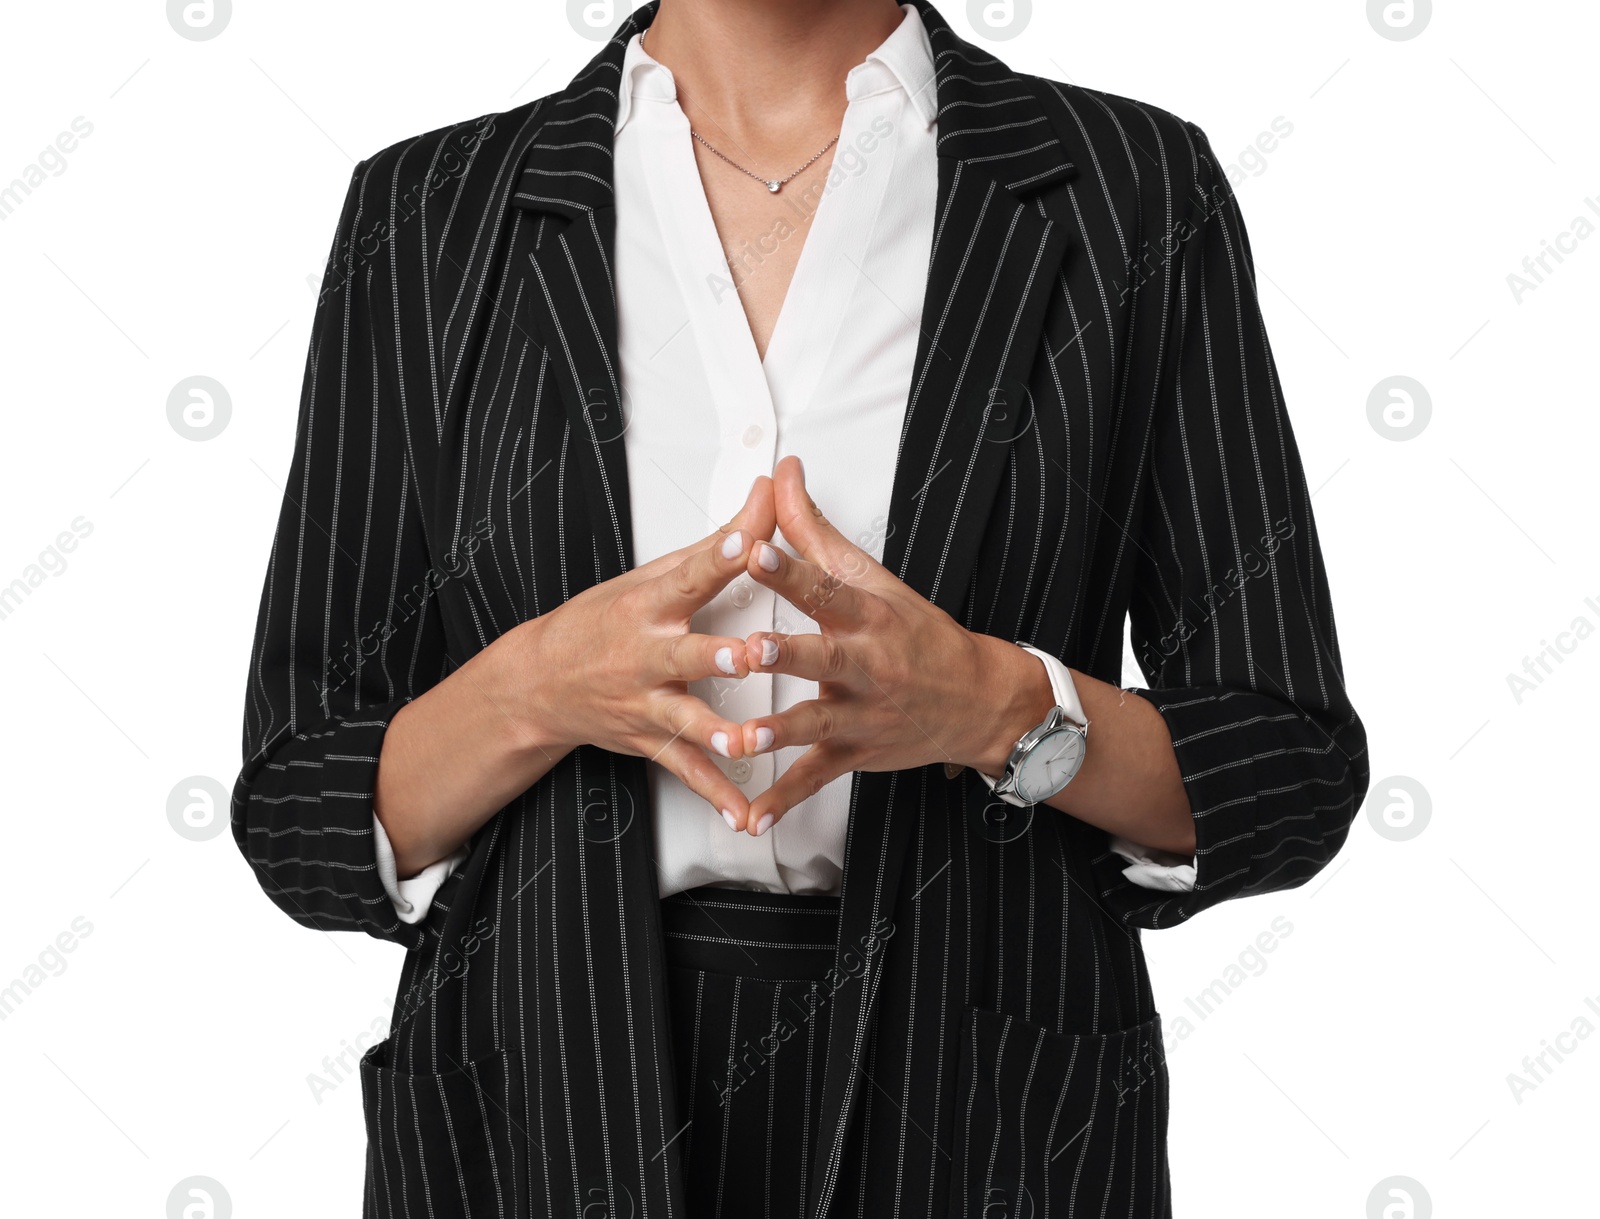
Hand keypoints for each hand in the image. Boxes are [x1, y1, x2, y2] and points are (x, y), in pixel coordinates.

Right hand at [514, 475, 778, 826]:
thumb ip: (719, 543)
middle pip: (684, 654)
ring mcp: (646, 703)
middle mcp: (644, 656)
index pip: (686, 578)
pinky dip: (715, 795)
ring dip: (716, 732)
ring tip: (748, 743)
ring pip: (685, 719)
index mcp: (647, 607)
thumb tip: (770, 493)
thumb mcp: (651, 576)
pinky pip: (687, 770)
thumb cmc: (602, 622)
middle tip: (747, 655)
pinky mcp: (650, 741)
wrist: (539, 682)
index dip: (716, 560)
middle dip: (715, 656)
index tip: (743, 543)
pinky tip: (744, 814)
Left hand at [730, 457, 1051, 833]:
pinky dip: (784, 800)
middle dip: (787, 654)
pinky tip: (752, 816)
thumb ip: (814, 529)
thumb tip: (781, 473)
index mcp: (868, 616)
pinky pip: (816, 779)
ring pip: (818, 723)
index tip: (755, 548)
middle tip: (751, 650)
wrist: (979, 701)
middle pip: (824, 656)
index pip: (827, 586)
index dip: (791, 567)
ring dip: (781, 732)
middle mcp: (867, 665)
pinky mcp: (856, 753)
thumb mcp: (872, 577)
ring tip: (745, 739)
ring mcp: (862, 714)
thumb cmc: (916, 633)